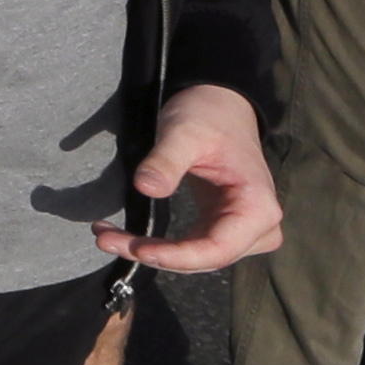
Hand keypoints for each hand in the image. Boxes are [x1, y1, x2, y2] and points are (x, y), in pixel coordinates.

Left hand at [99, 81, 282, 274]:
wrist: (221, 105)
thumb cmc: (208, 116)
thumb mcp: (183, 132)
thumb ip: (166, 161)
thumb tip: (145, 188)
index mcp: (258, 208)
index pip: (217, 249)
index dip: (178, 257)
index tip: (139, 250)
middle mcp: (258, 227)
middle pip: (205, 259)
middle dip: (156, 255)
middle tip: (106, 240)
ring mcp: (243, 231)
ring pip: (196, 258)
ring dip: (153, 253)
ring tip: (108, 238)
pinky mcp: (223, 227)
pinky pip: (192, 247)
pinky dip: (160, 247)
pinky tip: (128, 238)